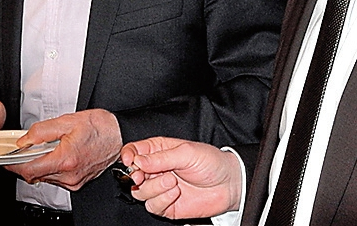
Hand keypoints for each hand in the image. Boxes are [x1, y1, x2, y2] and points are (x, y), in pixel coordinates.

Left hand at [7, 109, 121, 190]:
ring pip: (45, 177)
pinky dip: (51, 167)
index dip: (14, 164)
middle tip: (28, 147)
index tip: (7, 159)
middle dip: (27, 162)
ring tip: (48, 147)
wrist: (120, 135)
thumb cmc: (100, 127)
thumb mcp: (68, 120)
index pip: (29, 170)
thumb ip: (42, 131)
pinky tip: (57, 154)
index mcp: (65, 159)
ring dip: (40, 164)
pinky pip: (56, 178)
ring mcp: (74, 181)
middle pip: (35, 175)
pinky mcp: (77, 182)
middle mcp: (69, 175)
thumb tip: (25, 140)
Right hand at [120, 137, 242, 218]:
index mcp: (158, 151)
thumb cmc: (211, 162)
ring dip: (154, 188)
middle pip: (131, 174)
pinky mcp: (166, 205)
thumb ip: (161, 158)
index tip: (129, 162)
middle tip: (142, 176)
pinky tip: (175, 192)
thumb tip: (138, 160)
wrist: (228, 184)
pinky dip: (162, 199)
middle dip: (135, 176)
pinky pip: (152, 206)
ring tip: (172, 181)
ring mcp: (160, 188)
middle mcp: (156, 170)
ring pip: (140, 192)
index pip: (133, 151)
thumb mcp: (186, 153)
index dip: (127, 156)